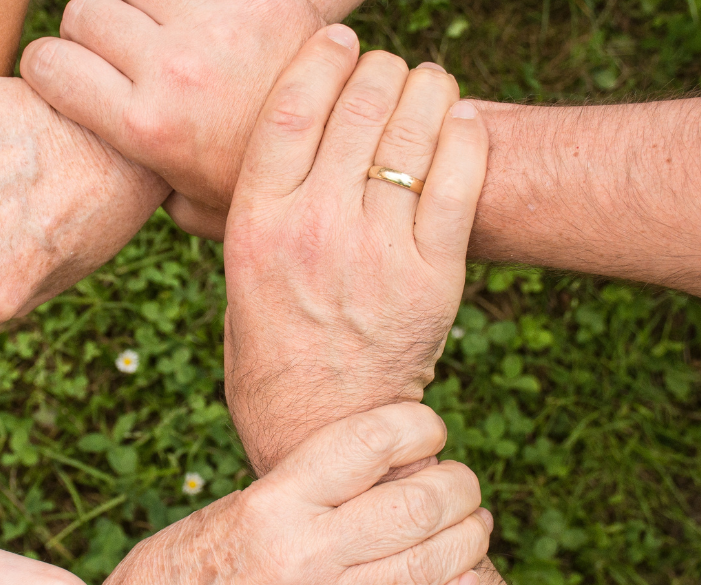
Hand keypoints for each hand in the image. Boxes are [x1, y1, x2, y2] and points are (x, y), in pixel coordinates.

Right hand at [21, 0, 323, 238]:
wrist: (349, 150)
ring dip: (135, 4)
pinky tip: (193, 20)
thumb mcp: (193, 207)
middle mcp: (171, 69)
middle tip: (117, 53)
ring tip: (157, 31)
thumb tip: (110, 175)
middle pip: (85, 12)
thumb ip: (143, 185)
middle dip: (90, 30)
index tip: (65, 74)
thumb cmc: (262, 185)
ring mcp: (212, 24)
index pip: (48, 64)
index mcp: (144, 125)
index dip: (48, 66)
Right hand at [98, 403, 489, 584]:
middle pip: (417, 505)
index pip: (370, 443)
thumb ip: (300, 488)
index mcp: (272, 503)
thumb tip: (374, 464)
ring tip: (472, 523)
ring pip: (431, 567)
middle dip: (458, 484)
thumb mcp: (230, 507)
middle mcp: (303, 554)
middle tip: (459, 480)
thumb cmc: (177, 568)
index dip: (418, 425)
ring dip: (469, 538)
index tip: (427, 427)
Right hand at [220, 28, 487, 473]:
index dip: (321, 59)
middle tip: (387, 69)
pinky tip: (459, 122)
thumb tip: (242, 156)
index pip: (291, 108)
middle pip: (358, 106)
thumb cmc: (270, 354)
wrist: (321, 429)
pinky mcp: (433, 276)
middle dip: (379, 70)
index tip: (338, 40)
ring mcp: (377, 251)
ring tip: (426, 86)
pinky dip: (465, 135)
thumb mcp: (236, 278)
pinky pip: (460, 178)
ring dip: (426, 90)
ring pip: (413, 131)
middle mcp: (314, 229)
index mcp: (256, 225)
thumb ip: (243, 214)